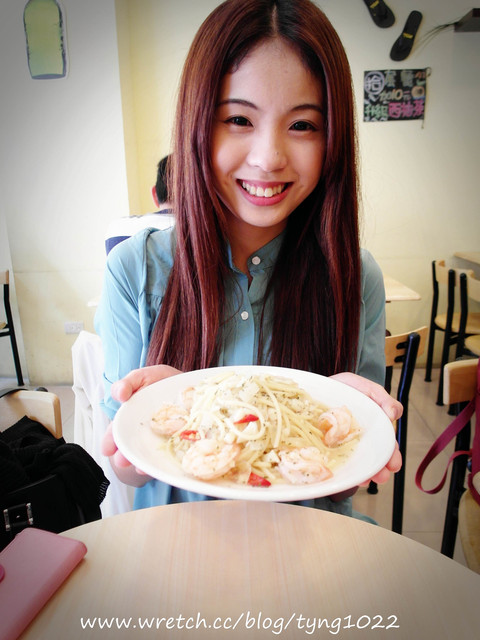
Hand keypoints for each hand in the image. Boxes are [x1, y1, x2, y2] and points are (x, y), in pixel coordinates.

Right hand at [101, 365, 181, 485]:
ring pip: (150, 452)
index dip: (111, 440)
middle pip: (133, 445)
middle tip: (121, 461)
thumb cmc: (162, 382)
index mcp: (131, 417)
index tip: (107, 449)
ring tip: (139, 467)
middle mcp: (145, 430)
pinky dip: (166, 459)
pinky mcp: (179, 441)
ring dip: (143, 461)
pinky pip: (172, 453)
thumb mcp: (142, 377)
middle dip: (125, 455)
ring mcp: (162, 437)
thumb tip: (119, 393)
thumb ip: (128, 383)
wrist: (190, 384)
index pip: (119, 431)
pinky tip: (162, 462)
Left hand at [330, 372, 402, 485]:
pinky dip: (342, 469)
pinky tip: (347, 475)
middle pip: (372, 456)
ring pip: (355, 462)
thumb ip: (383, 399)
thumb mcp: (366, 389)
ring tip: (366, 479)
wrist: (319, 386)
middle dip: (379, 469)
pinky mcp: (326, 446)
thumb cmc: (345, 388)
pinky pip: (335, 461)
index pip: (385, 444)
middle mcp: (359, 438)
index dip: (391, 455)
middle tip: (382, 477)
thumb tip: (394, 414)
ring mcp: (342, 443)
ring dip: (363, 473)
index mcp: (372, 427)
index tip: (393, 464)